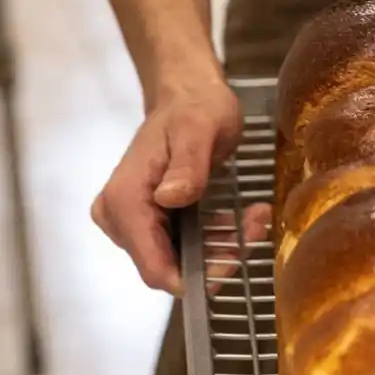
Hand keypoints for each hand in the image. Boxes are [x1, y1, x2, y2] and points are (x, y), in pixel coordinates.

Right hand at [91, 78, 245, 293]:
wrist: (186, 96)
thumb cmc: (194, 108)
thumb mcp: (199, 129)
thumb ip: (188, 165)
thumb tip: (171, 198)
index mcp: (125, 200)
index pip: (154, 267)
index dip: (195, 278)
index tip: (236, 259)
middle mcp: (119, 217)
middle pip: (170, 267)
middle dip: (216, 257)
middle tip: (255, 225)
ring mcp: (133, 222)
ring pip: (181, 260)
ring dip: (222, 246)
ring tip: (255, 217)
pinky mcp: (150, 221)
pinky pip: (185, 247)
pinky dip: (216, 238)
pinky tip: (242, 218)